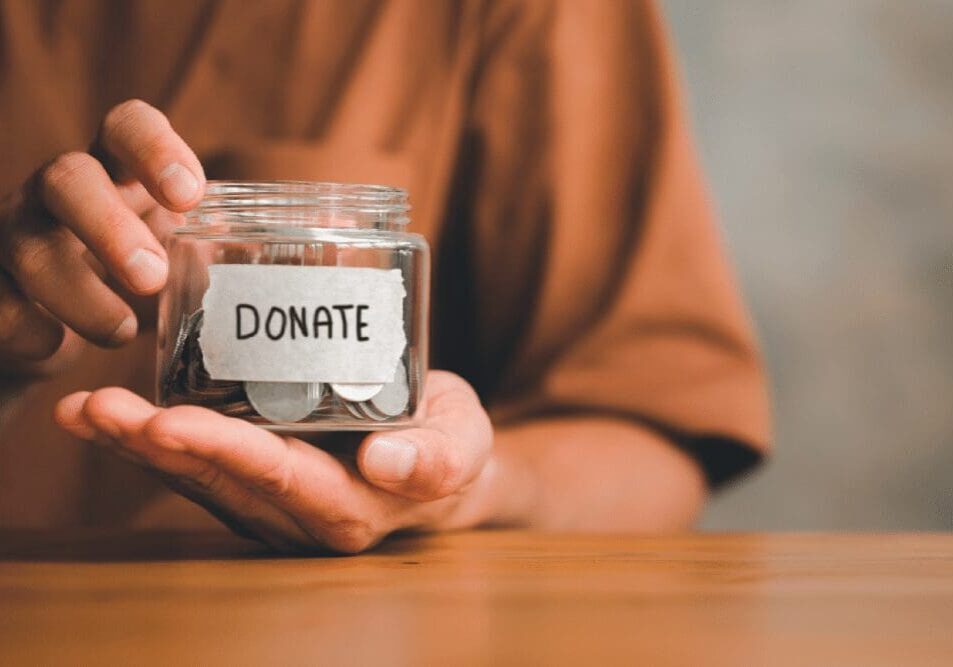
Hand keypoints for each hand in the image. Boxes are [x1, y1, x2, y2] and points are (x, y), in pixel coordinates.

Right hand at [0, 99, 203, 372]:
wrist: (56, 321)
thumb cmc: (135, 271)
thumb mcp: (175, 244)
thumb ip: (217, 238)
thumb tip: (301, 244)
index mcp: (114, 171)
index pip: (125, 126)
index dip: (154, 149)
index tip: (191, 196)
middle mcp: (58, 193)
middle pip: (66, 178)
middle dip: (110, 227)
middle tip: (151, 277)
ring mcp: (15, 235)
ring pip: (27, 246)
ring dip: (80, 294)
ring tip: (124, 332)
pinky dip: (28, 328)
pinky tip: (57, 347)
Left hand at [53, 371, 497, 552]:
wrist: (437, 455)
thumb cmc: (452, 443)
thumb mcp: (464, 443)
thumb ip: (438, 458)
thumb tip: (387, 461)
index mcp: (350, 508)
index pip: (281, 478)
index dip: (226, 453)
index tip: (173, 423)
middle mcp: (298, 515)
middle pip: (221, 482)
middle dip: (159, 447)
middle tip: (104, 411)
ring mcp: (270, 500)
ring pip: (196, 477)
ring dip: (138, 445)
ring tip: (87, 412)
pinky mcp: (253, 478)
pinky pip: (197, 463)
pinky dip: (150, 439)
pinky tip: (108, 415)